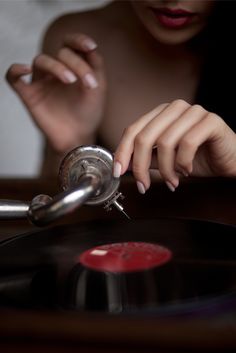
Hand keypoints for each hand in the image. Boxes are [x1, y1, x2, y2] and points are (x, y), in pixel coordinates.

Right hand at [6, 33, 106, 152]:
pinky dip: (15, 71)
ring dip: (56, 66)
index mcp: (72, 67)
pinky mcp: (29, 96)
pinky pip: (13, 78)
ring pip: (40, 60)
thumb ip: (96, 66)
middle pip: (61, 53)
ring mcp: (41, 83)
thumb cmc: (88, 113)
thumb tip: (90, 47)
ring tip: (70, 80)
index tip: (91, 47)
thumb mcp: (99, 88)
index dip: (78, 40)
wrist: (79, 138)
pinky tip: (25, 70)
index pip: (70, 44)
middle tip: (88, 83)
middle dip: (77, 64)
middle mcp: (55, 72)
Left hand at [113, 99, 235, 192]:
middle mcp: (175, 108)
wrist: (229, 161)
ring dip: (166, 170)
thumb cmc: (199, 158)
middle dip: (140, 166)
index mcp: (161, 114)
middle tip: (143, 186)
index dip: (122, 152)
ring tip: (172, 182)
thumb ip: (147, 158)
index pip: (133, 130)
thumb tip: (122, 165)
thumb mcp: (166, 160)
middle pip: (144, 136)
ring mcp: (194, 112)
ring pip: (165, 142)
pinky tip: (187, 170)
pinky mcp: (211, 121)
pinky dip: (183, 163)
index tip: (118, 172)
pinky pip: (188, 143)